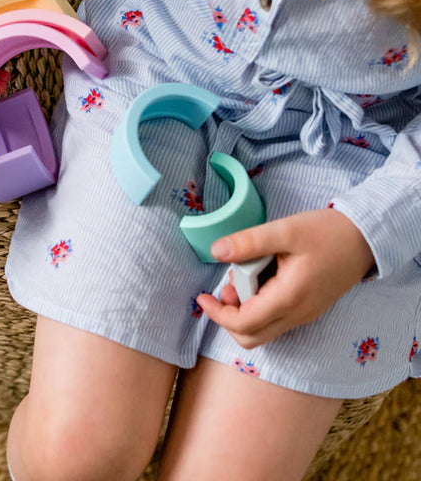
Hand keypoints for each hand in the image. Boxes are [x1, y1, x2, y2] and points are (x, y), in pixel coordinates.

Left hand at [197, 208, 374, 348]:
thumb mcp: (284, 230)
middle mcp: (297, 315)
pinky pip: (275, 320)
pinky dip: (259, 306)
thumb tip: (215, 251)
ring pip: (263, 330)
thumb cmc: (326, 232)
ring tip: (244, 275)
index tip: (202, 296)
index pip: (244, 324)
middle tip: (227, 284)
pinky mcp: (307, 309)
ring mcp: (304, 315)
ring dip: (244, 310)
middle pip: (251, 336)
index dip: (217, 314)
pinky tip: (260, 277)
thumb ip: (248, 242)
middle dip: (229, 315)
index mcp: (289, 298)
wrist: (364, 238)